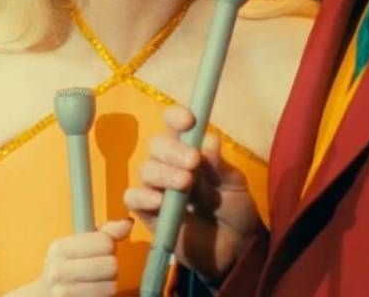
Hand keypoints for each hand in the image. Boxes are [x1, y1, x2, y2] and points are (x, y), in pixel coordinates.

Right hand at [5, 219, 132, 296]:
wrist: (45, 294)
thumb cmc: (69, 265)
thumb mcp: (81, 244)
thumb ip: (106, 232)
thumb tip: (127, 223)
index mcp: (60, 248)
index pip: (105, 242)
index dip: (109, 246)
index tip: (99, 251)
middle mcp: (58, 271)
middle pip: (111, 265)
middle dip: (110, 267)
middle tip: (100, 269)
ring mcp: (63, 293)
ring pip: (111, 286)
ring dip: (108, 284)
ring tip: (96, 281)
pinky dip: (103, 296)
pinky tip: (93, 292)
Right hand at [123, 105, 261, 282]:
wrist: (235, 250)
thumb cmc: (235, 210)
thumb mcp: (234, 186)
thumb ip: (220, 166)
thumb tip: (209, 140)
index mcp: (191, 151)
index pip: (176, 126)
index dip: (176, 117)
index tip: (189, 121)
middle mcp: (170, 165)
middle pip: (157, 146)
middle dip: (173, 150)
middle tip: (193, 162)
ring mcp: (158, 189)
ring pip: (146, 170)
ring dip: (163, 173)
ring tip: (185, 183)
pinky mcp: (149, 215)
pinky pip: (133, 199)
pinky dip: (142, 197)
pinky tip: (159, 202)